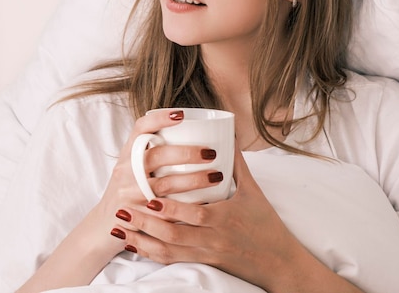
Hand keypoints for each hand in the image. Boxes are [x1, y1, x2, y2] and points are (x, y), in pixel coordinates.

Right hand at [16, 109, 226, 292]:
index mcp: (127, 154)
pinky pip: (166, 211)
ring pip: (165, 184)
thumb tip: (196, 135)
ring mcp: (129, 193)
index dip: (159, 119)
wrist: (102, 227)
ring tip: (217, 176)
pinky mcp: (135, 215)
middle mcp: (125, 170)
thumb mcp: (132, 169)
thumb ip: (155, 155)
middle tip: (211, 153)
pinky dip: (187, 208)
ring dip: (194, 180)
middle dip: (187, 152)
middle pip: (157, 155)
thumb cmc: (127, 192)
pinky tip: (207, 205)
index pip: (140, 128)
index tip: (182, 114)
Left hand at [110, 148, 361, 292]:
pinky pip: (171, 260)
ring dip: (141, 239)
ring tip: (120, 226)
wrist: (279, 264)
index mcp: (225, 219)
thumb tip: (228, 133)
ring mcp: (205, 253)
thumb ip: (237, 163)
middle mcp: (212, 239)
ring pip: (167, 250)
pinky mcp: (202, 261)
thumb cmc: (266, 225)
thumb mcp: (253, 192)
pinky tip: (133, 244)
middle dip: (145, 223)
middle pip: (173, 234)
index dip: (171, 208)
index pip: (195, 214)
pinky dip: (150, 253)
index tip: (151, 196)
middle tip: (121, 209)